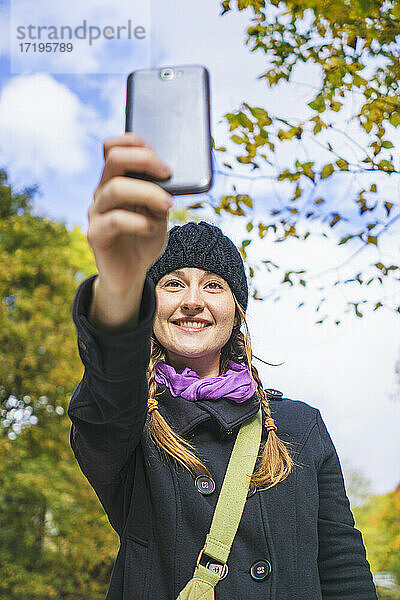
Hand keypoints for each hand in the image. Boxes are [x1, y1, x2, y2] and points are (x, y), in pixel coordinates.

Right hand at [88, 132, 172, 295]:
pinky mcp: (95, 234)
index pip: (113, 148)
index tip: (160, 154)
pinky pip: (114, 220)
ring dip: (147, 192)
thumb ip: (160, 193)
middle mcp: (103, 192)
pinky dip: (137, 221)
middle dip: (144, 159)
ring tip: (169, 205)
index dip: (134, 142)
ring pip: (115, 188)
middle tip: (168, 173)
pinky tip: (151, 227)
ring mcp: (97, 212)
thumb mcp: (159, 212)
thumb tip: (170, 177)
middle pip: (114, 159)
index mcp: (116, 181)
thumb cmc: (145, 239)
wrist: (131, 274)